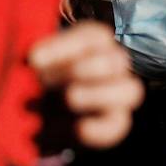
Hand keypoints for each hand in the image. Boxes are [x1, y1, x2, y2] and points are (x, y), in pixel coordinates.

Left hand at [28, 22, 143, 147]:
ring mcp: (118, 95)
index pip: (96, 36)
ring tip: (69, 98)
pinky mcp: (114, 123)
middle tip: (46, 81)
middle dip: (79, 70)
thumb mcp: (34, 63)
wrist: (36, 114)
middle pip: (117, 60)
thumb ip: (39, 57)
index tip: (34, 60)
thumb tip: (35, 60)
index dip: (66, 46)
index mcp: (94, 44)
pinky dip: (100, 129)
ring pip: (131, 90)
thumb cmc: (38, 78)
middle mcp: (114, 65)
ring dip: (97, 94)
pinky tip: (79, 128)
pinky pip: (119, 126)